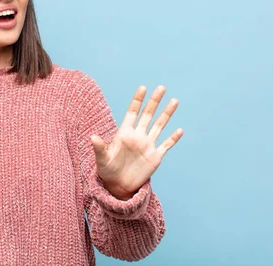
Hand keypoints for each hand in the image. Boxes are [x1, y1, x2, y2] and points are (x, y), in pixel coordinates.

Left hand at [91, 85, 182, 199]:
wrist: (118, 185)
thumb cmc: (107, 170)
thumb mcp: (101, 159)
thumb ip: (99, 148)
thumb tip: (92, 137)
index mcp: (125, 133)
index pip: (133, 112)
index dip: (137, 100)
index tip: (142, 87)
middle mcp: (138, 136)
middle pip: (148, 115)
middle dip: (154, 101)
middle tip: (161, 87)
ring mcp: (147, 145)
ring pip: (160, 126)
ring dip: (167, 114)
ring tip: (174, 101)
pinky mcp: (155, 157)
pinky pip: (166, 145)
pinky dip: (173, 138)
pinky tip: (180, 130)